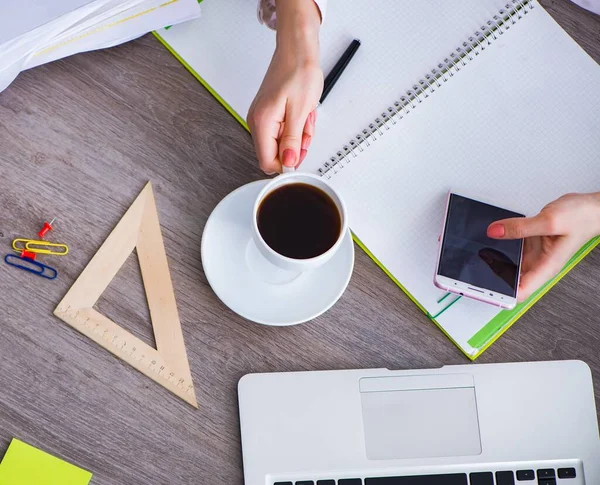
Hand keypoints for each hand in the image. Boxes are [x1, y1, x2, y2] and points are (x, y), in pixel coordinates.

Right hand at [247, 0, 322, 173]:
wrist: (298, 50)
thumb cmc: (298, 72)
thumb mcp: (300, 111)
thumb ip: (292, 140)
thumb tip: (287, 163)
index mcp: (262, 122)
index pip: (267, 161)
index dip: (285, 164)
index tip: (299, 156)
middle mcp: (257, 121)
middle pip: (276, 153)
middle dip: (295, 146)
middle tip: (306, 127)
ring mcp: (263, 117)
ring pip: (283, 142)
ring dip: (299, 135)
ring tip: (306, 115)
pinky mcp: (270, 114)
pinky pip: (285, 131)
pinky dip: (297, 126)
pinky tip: (303, 113)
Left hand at [487, 192, 599, 301]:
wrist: (593, 208)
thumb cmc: (582, 218)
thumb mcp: (549, 222)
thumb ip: (520, 227)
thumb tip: (495, 231)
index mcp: (545, 267)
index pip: (520, 292)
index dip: (502, 294)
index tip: (484, 290)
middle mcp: (538, 263)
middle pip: (510, 278)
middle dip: (491, 275)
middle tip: (472, 267)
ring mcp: (534, 253)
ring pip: (508, 261)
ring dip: (494, 257)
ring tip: (476, 250)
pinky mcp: (531, 241)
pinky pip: (511, 246)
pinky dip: (500, 242)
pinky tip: (489, 237)